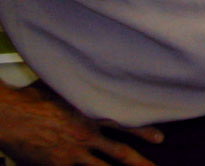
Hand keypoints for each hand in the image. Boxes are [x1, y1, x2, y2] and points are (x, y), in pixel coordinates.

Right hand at [0, 81, 161, 165]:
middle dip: (139, 162)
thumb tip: (94, 77)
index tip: (160, 138)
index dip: (143, 131)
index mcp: (91, 115)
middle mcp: (86, 136)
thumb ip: (83, 90)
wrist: (11, 115)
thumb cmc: (34, 98)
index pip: (125, 124)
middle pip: (120, 152)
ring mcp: (72, 154)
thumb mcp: (66, 88)